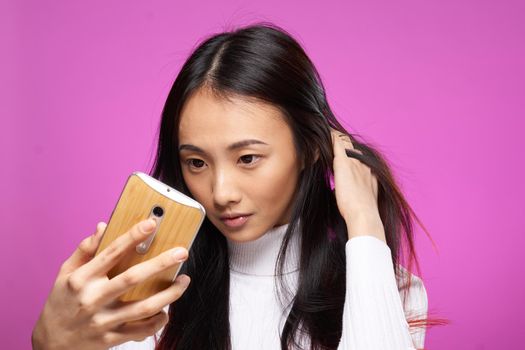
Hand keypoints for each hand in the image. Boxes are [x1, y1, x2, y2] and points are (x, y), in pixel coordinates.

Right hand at [32, 220, 190, 349]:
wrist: (51, 343)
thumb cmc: (61, 302)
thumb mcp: (65, 273)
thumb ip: (85, 249)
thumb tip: (103, 226)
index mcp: (82, 279)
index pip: (111, 253)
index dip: (133, 236)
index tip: (152, 224)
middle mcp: (93, 299)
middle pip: (132, 278)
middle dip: (161, 263)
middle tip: (182, 252)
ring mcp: (103, 321)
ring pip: (143, 307)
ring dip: (169, 294)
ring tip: (184, 281)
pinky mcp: (111, 338)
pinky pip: (141, 330)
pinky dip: (158, 320)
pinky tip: (167, 310)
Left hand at [330, 128, 385, 241]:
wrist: (364, 215)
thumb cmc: (360, 214)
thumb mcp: (358, 201)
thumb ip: (352, 194)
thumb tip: (342, 196)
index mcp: (369, 175)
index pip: (358, 159)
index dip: (349, 156)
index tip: (339, 156)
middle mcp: (363, 165)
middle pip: (352, 148)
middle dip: (342, 144)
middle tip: (329, 142)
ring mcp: (354, 163)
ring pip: (345, 143)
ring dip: (335, 140)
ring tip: (324, 137)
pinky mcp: (343, 163)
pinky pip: (337, 144)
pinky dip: (330, 138)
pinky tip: (323, 135)